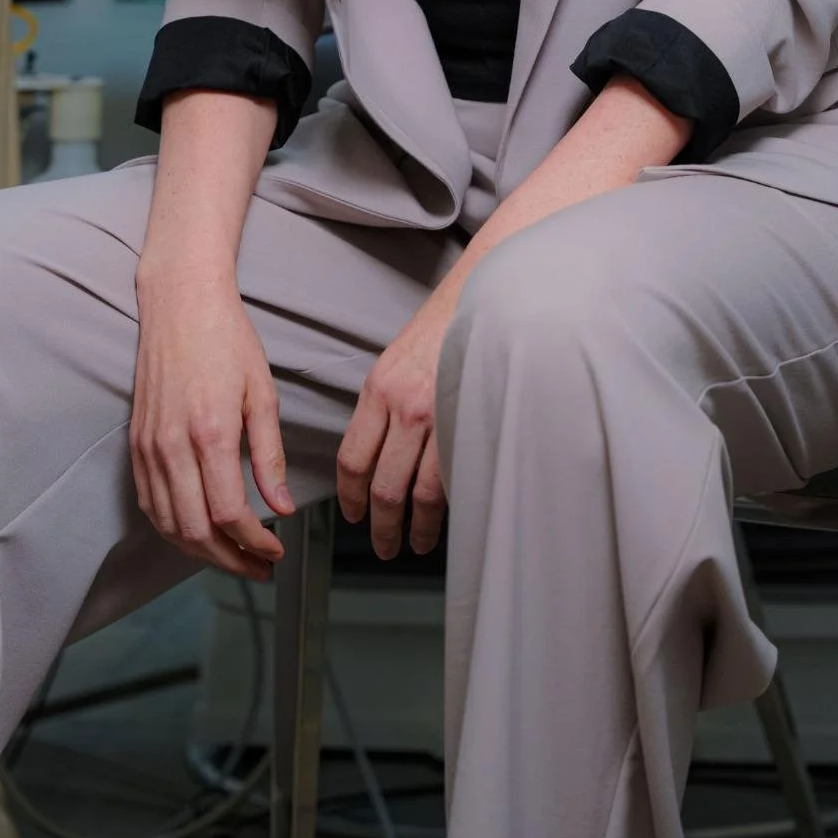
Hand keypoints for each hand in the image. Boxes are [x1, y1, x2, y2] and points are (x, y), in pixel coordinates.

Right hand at [131, 268, 294, 580]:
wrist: (179, 302)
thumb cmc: (227, 339)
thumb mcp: (263, 393)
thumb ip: (270, 456)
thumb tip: (283, 507)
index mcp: (211, 432)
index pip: (230, 514)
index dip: (255, 544)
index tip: (276, 551)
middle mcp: (173, 446)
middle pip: (196, 531)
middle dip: (231, 560)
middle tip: (260, 567)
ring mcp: (149, 447)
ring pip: (169, 525)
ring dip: (202, 553)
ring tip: (234, 558)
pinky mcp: (135, 444)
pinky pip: (150, 505)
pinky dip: (174, 530)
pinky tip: (198, 534)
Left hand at [336, 288, 454, 559]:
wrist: (486, 292)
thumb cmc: (445, 326)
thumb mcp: (397, 360)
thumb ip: (384, 406)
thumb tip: (378, 456)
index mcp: (379, 388)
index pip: (352, 459)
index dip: (350, 497)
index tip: (354, 515)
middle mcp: (405, 405)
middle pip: (383, 486)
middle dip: (381, 526)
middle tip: (384, 545)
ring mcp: (440, 415)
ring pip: (419, 492)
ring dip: (416, 527)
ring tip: (417, 543)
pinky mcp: (472, 420)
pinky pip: (454, 477)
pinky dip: (448, 507)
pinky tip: (448, 518)